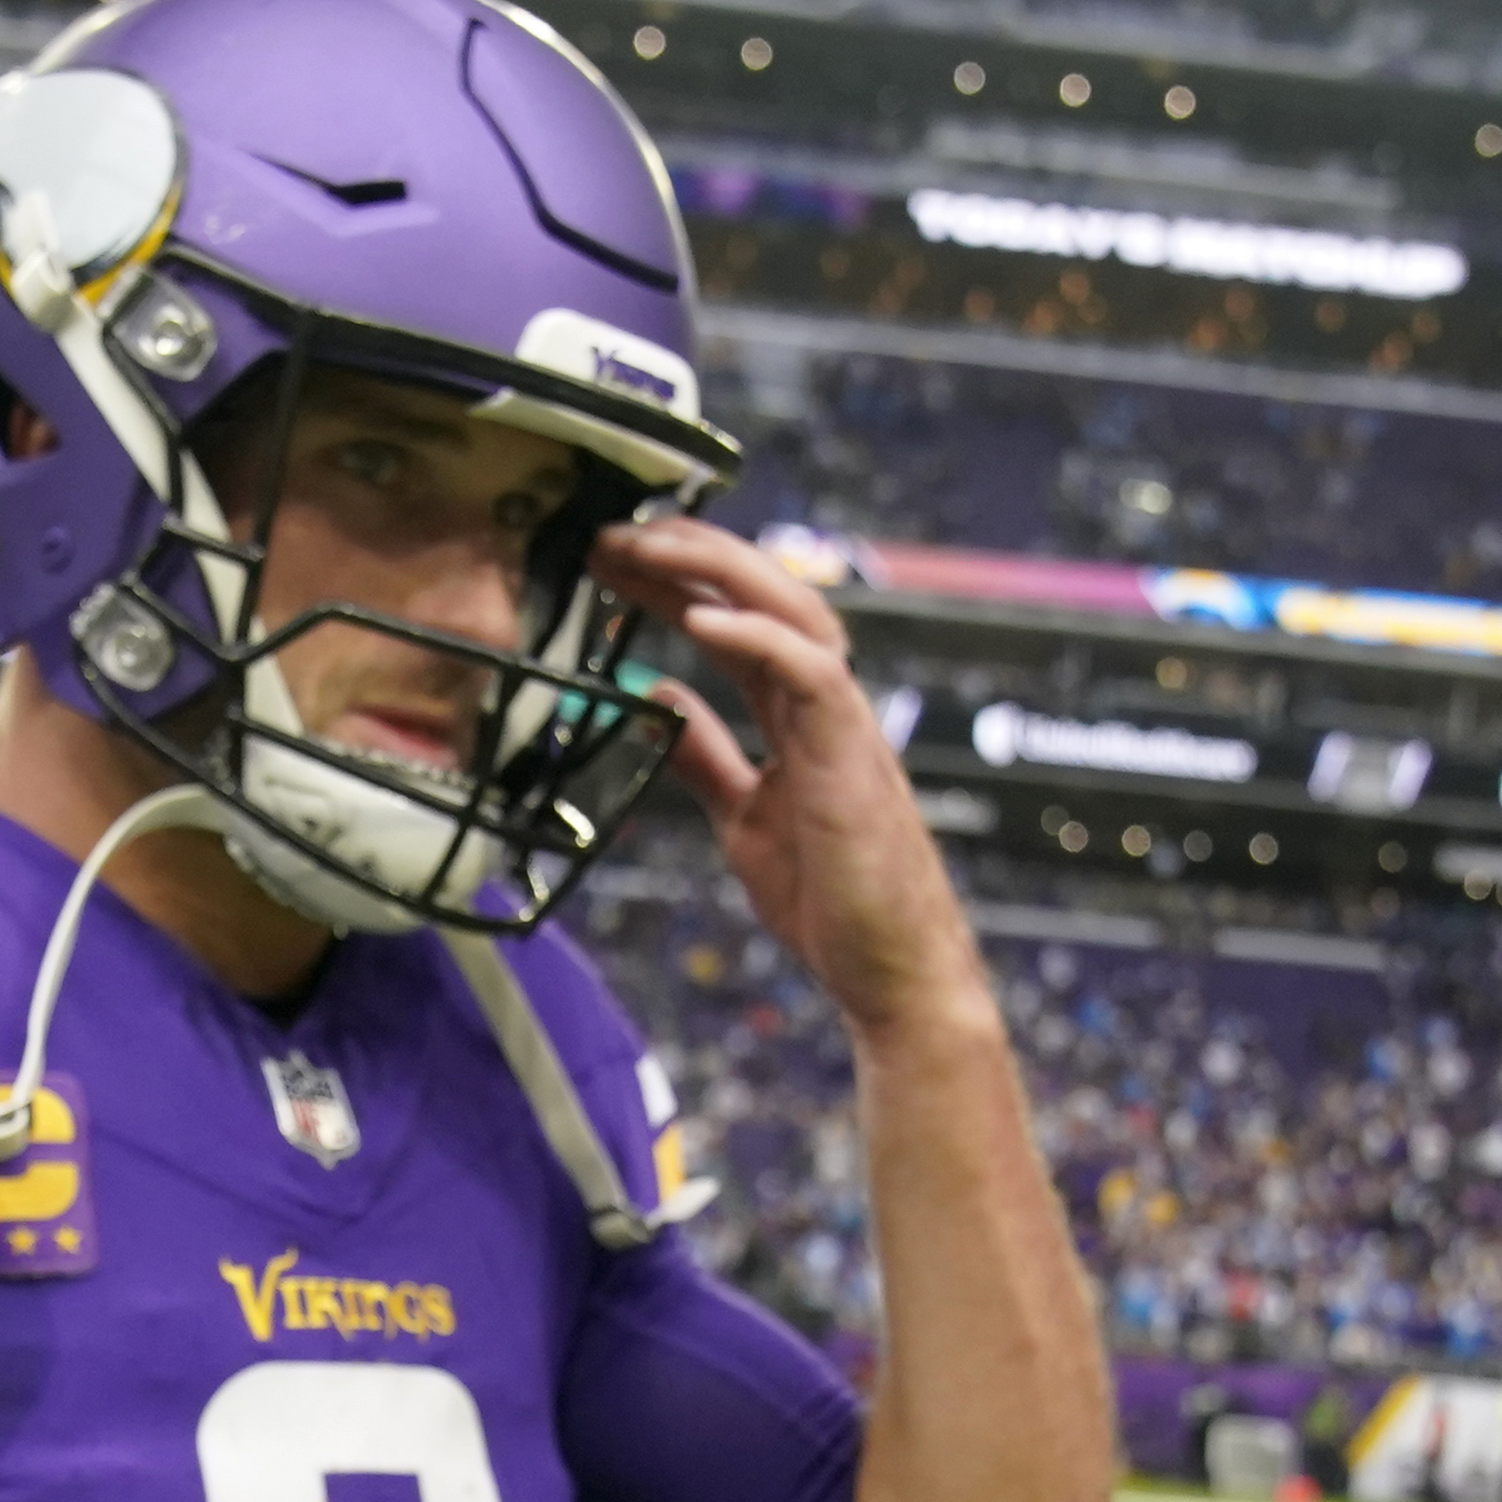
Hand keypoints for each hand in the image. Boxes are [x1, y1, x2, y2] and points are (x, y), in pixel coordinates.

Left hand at [591, 518, 980, 1047]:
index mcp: (799, 715)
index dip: (676, 583)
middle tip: (617, 532)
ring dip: (721, 572)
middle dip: (691, 556)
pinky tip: (702, 622)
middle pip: (764, 597)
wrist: (889, 969)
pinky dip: (759, 641)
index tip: (613, 561)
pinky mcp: (852, 758)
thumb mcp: (742, 817)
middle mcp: (825, 704)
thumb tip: (661, 702)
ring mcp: (844, 725)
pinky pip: (811, 676)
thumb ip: (707, 756)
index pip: (735, 623)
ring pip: (795, 613)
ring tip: (652, 547)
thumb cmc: (830, 899)